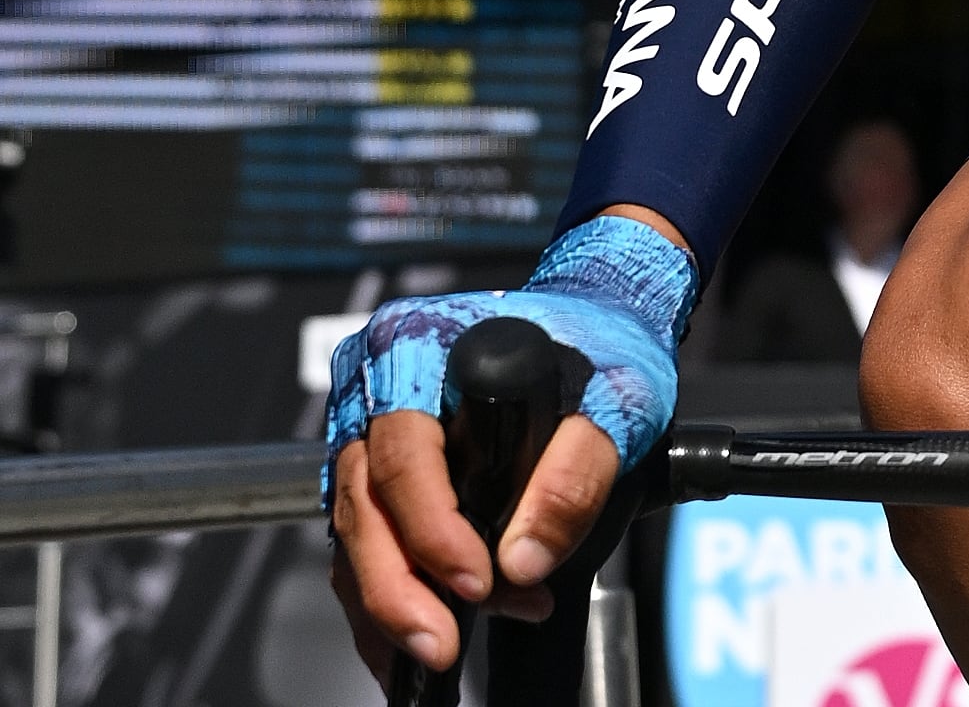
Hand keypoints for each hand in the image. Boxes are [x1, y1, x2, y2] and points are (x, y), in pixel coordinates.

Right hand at [324, 214, 695, 678]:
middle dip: (398, 587)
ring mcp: (369, 431)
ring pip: (356, 534)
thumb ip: (574, 476)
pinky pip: (364, 544)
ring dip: (396, 601)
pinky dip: (389, 597)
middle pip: (363, 502)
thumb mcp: (613, 398)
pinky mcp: (378, 473)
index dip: (432, 528)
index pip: (404, 453)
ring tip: (444, 647)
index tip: (477, 582)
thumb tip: (523, 561)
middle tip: (442, 644)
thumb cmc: (597, 345)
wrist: (597, 321)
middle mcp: (376, 387)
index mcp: (416, 347)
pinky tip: (416, 640)